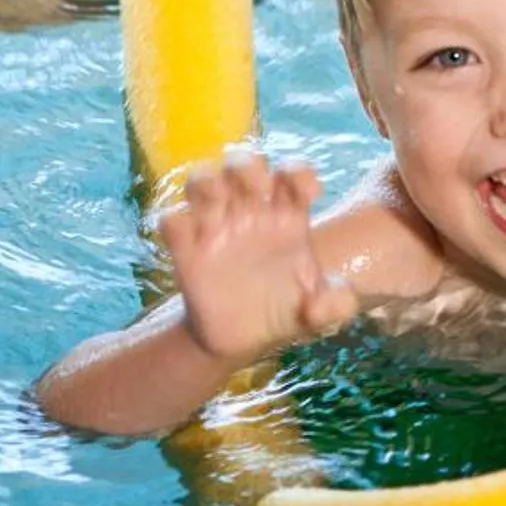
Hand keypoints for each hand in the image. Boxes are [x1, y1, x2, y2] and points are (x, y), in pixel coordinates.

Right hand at [161, 151, 356, 367]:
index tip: (309, 194)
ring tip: (218, 203)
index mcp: (287, 215)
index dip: (299, 174)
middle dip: (248, 166)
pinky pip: (171, 220)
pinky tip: (187, 236)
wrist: (242, 340)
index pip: (292, 175)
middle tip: (259, 189)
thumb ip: (334, 304)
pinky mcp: (187, 250)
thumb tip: (327, 304)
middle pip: (243, 164)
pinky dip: (174, 219)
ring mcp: (216, 227)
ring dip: (207, 181)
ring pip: (201, 180)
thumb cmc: (285, 310)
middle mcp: (250, 212)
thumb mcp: (319, 312)